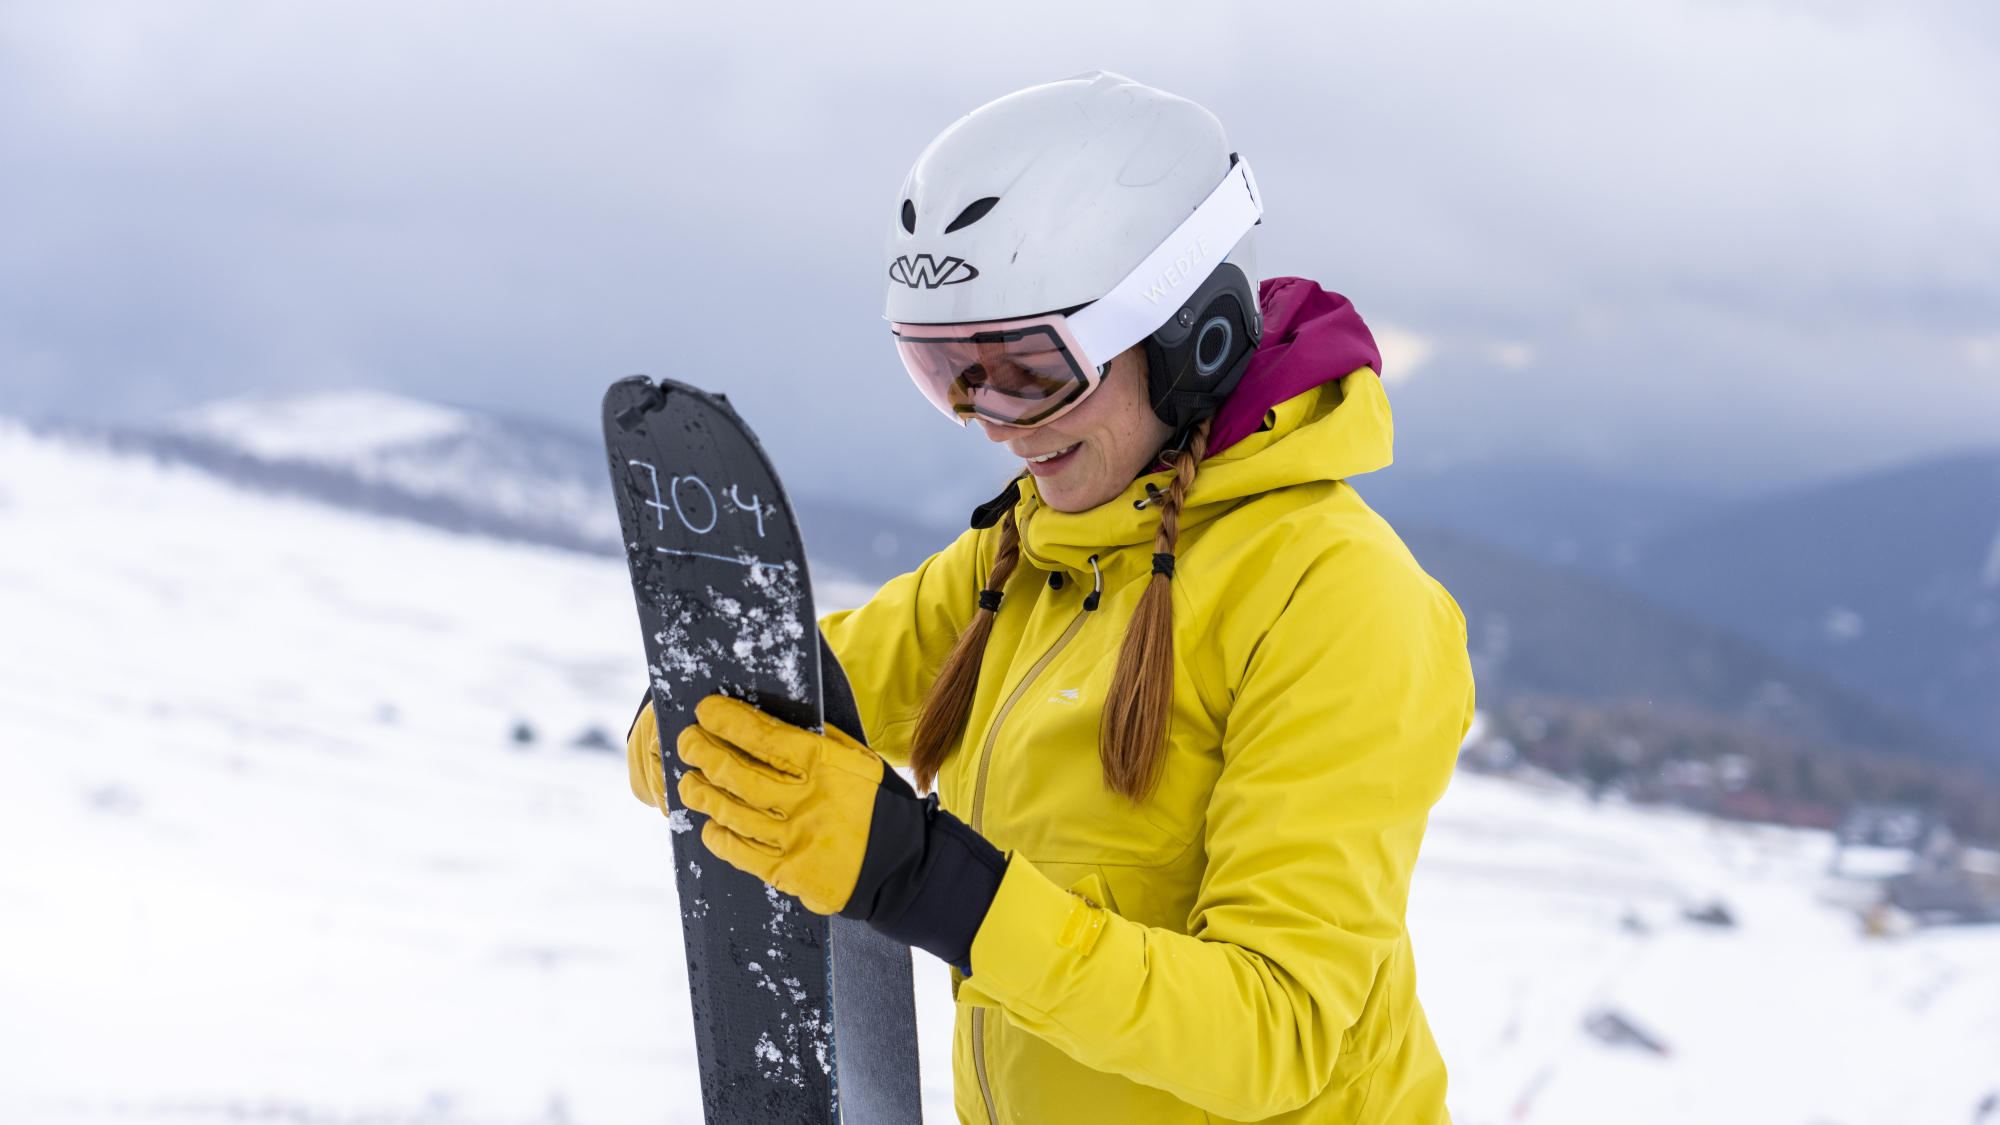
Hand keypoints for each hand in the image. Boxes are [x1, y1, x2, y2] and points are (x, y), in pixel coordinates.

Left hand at [676, 695, 885, 914]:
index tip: (706, 710)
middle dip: (703, 752)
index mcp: (824, 765)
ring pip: (732, 812)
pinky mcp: (788, 872)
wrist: (900, 866)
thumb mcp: (859, 761)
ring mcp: (794, 839)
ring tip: (688, 782)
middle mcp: (806, 800)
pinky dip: (718, 837)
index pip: (763, 736)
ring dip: (702, 793)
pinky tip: (709, 825)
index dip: (728, 720)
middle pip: (738, 773)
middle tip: (687, 742)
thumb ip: (820, 741)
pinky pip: (740, 853)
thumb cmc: (877, 806)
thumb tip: (771, 721)